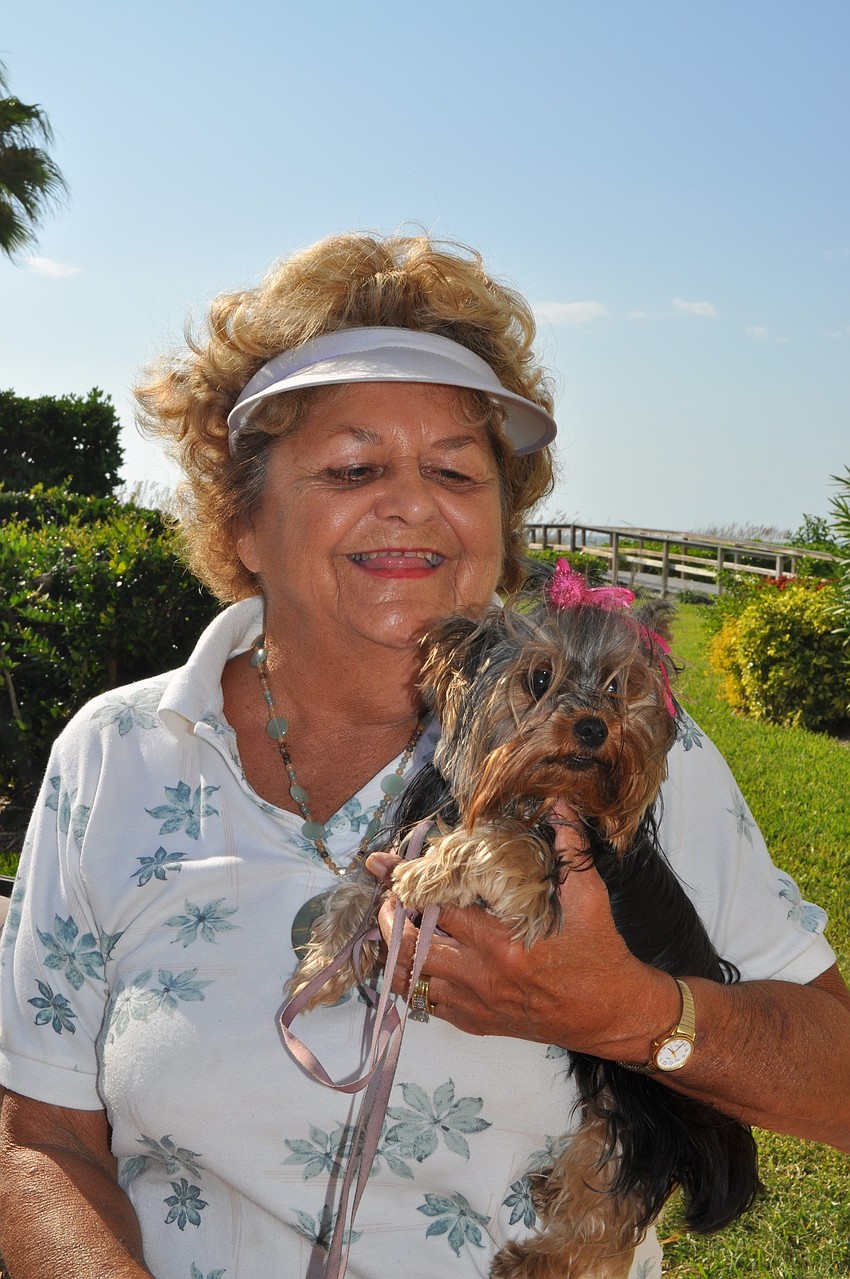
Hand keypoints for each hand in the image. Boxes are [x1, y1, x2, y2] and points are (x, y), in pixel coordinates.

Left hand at [366, 806, 677, 1058]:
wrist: (614, 1017)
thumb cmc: (601, 957)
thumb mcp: (590, 898)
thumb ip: (570, 849)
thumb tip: (560, 804)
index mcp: (504, 943)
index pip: (440, 908)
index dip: (411, 882)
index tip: (388, 865)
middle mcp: (482, 977)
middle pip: (412, 945)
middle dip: (390, 917)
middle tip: (387, 895)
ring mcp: (476, 1004)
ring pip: (411, 979)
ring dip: (396, 951)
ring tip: (392, 925)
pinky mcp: (478, 1024)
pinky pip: (427, 1005)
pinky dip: (414, 981)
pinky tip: (415, 959)